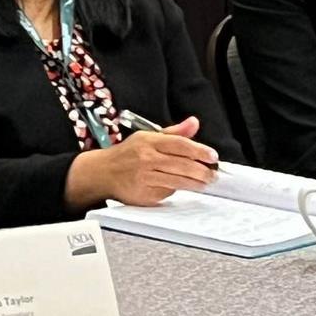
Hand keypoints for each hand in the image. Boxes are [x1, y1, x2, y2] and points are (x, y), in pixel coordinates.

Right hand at [64, 116, 218, 210]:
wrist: (103, 173)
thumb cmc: (128, 155)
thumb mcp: (148, 137)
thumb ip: (174, 132)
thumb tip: (194, 123)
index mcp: (149, 141)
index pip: (180, 144)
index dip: (199, 150)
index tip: (212, 156)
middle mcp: (146, 157)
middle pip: (182, 164)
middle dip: (202, 170)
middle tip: (213, 174)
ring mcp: (145, 176)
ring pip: (178, 180)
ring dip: (196, 183)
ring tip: (205, 183)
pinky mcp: (144, 193)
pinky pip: (167, 192)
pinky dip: (178, 190)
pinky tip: (184, 187)